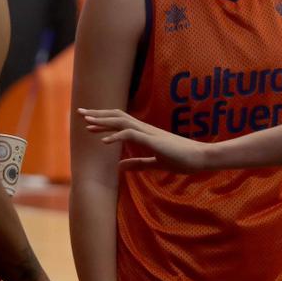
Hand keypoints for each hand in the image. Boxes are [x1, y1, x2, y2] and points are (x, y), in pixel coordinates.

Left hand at [79, 108, 208, 172]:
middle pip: (117, 117)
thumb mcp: (155, 163)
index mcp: (146, 133)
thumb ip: (138, 163)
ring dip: (103, 122)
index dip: (104, 121)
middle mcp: (145, 128)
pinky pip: (131, 135)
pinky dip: (116, 136)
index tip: (88, 123)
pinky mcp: (153, 140)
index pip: (121, 122)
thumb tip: (119, 166)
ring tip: (87, 124)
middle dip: (98, 115)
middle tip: (80, 114)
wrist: (200, 158)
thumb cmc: (182, 160)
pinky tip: (104, 142)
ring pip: (122, 122)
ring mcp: (149, 133)